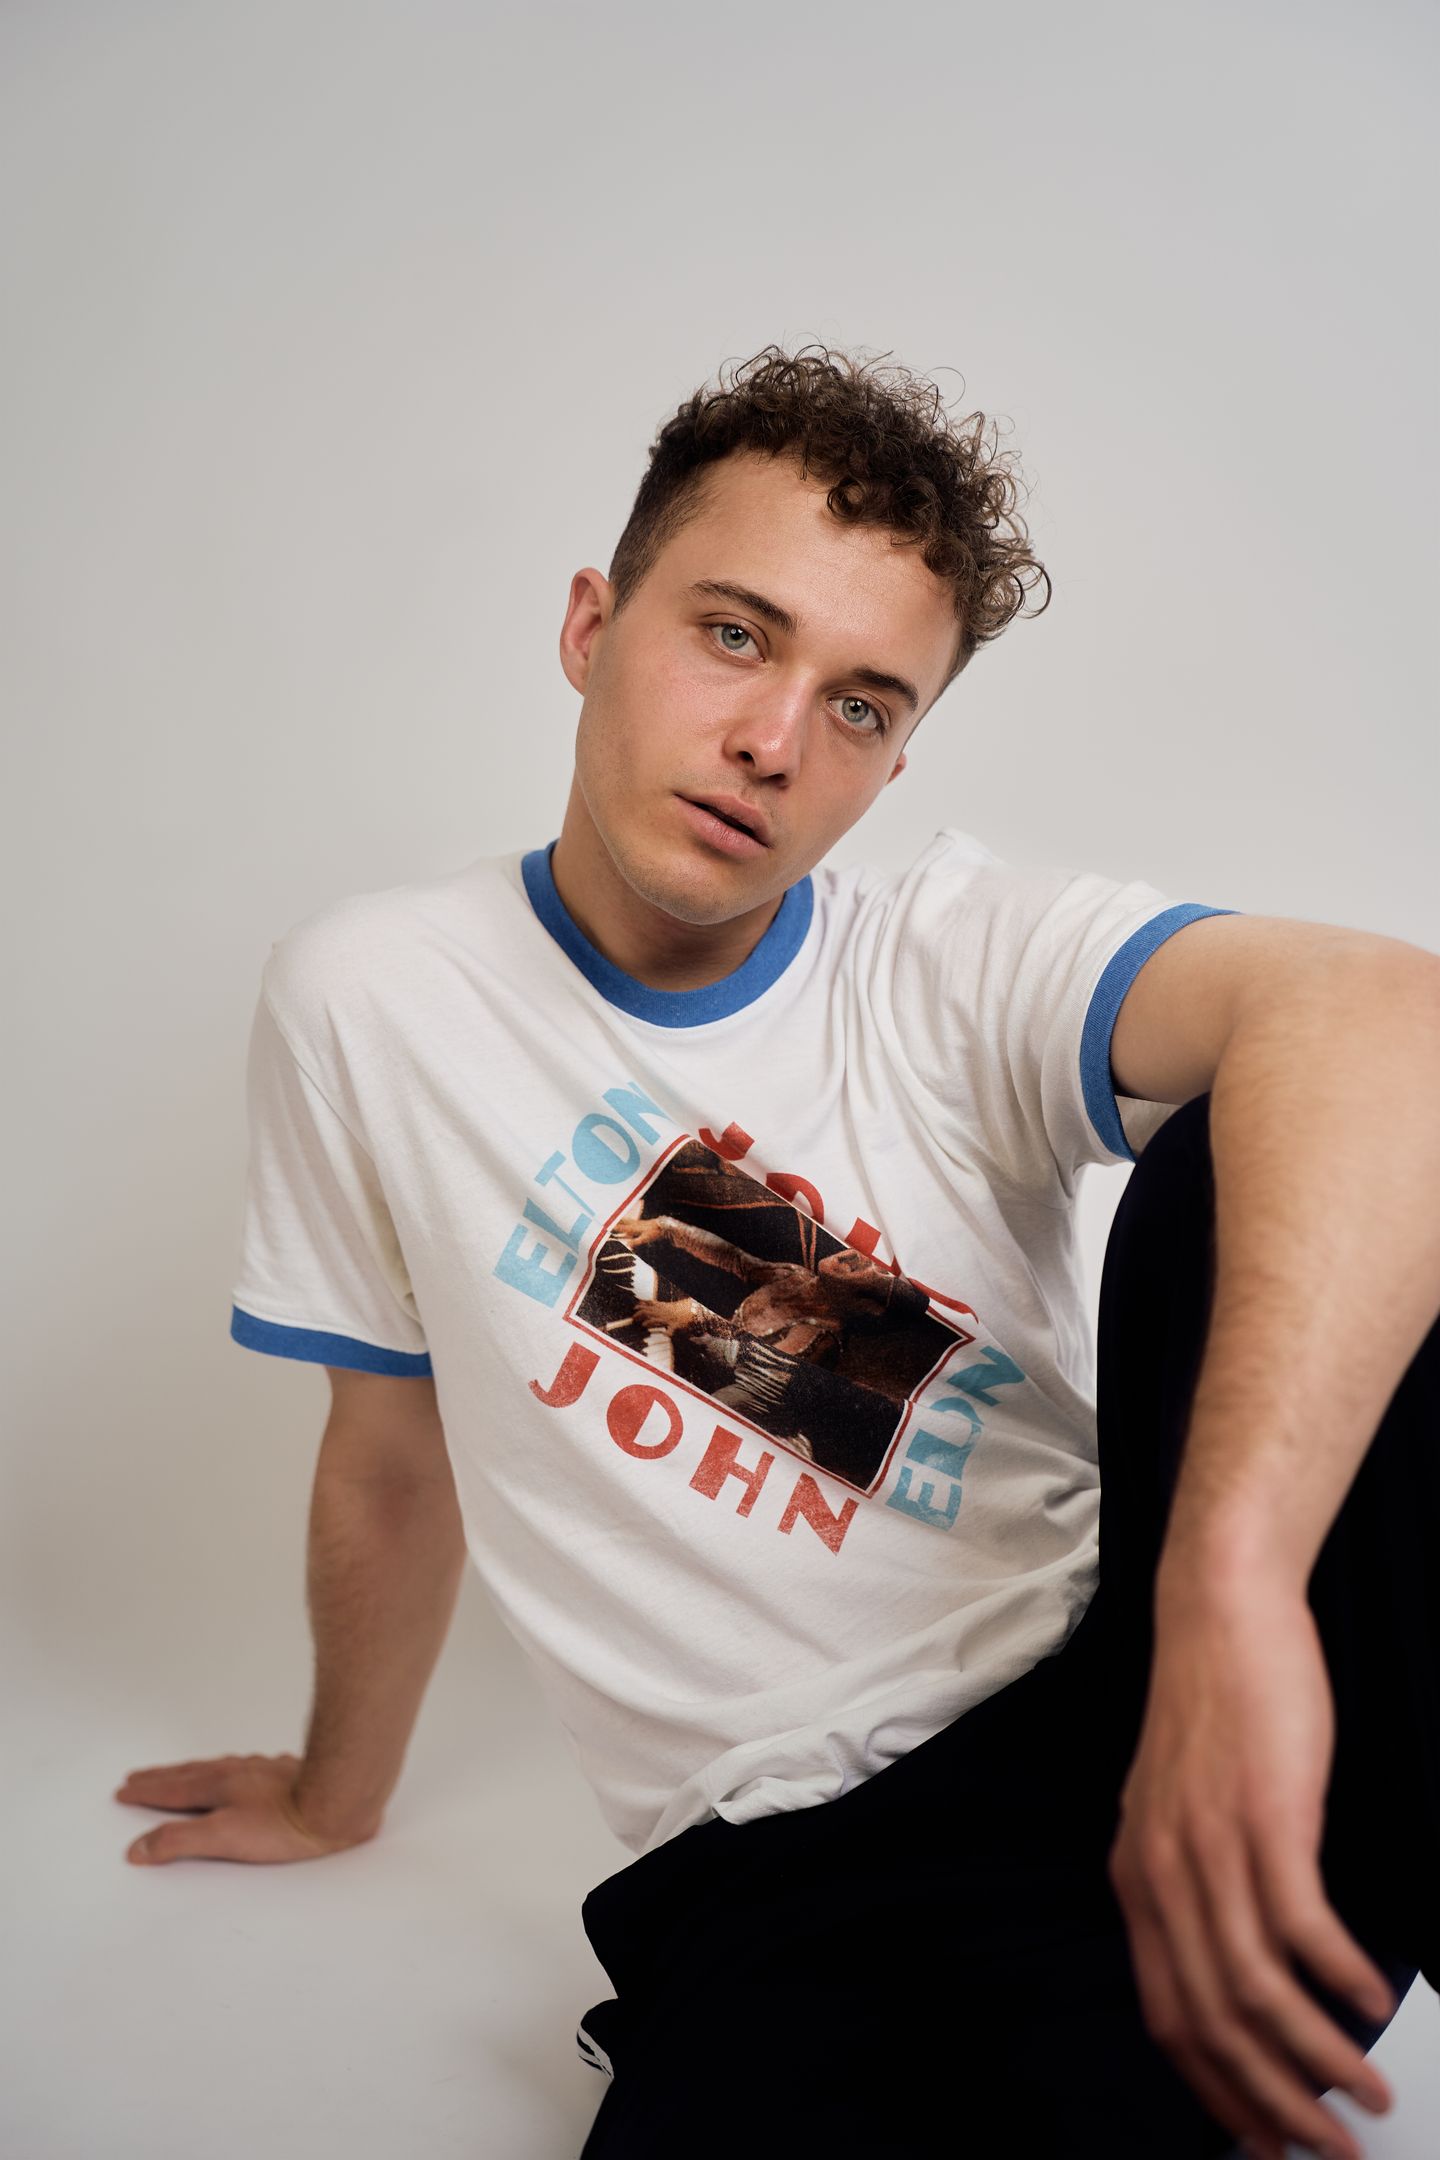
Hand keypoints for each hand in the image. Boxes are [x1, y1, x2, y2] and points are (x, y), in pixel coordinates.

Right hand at [114, 1751, 380, 1864]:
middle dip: (161, 1778)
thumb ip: (179, 1842)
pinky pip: (246, 1770)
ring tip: (179, 1774)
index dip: (146, 1792)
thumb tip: (139, 1849)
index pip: (171, 1790)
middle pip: (190, 1774)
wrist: (337, 1800)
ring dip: (192, 1773)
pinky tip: (239, 1774)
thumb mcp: (223, 1837)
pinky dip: (228, 1772)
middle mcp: (237, 1773)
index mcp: (218, 1787)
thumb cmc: (286, 1823)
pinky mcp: (286, 1776)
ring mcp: (262, 1772)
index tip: (125, 1790)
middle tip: (139, 1777)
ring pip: (217, 1769)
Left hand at [1106, 1571, 1396, 2159]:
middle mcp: (1162, 1875)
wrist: (1218, 1613)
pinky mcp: (1266, 1819)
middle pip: (1214, 2024)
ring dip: (1320, 2058)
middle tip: (1334, 2150)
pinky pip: (1303, 1928)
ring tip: (1371, 2094)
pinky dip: (1341, 1977)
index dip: (1218, 2093)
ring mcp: (1211, 1848)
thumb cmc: (1212, 1708)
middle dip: (1276, 2104)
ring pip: (1259, 1991)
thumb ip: (1189, 1886)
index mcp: (1136, 1880)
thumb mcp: (1175, 1809)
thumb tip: (1230, 1966)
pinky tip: (1373, 1999)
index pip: (1167, 2018)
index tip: (1267, 2142)